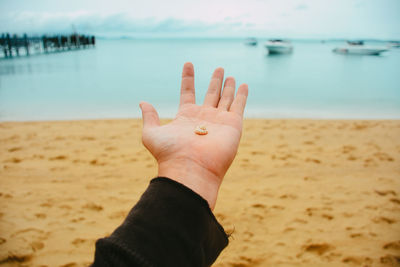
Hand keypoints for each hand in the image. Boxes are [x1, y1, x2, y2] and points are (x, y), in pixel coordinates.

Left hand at [139, 62, 247, 209]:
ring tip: (229, 75)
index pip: (188, 92)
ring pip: (225, 98)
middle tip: (219, 68)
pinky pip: (239, 106)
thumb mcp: (152, 134)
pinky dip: (242, 95)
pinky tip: (243, 85)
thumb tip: (143, 102)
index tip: (189, 64)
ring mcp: (219, 121)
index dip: (188, 78)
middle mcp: (204, 117)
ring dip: (228, 87)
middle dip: (215, 81)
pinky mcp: (233, 124)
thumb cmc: (170, 154)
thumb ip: (150, 117)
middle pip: (211, 94)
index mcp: (186, 117)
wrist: (190, 169)